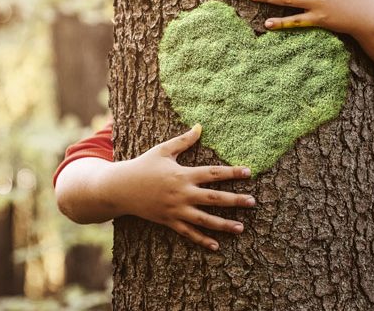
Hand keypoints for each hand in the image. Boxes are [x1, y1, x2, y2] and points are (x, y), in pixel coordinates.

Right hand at [116, 124, 255, 250]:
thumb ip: (184, 141)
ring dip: (223, 224)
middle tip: (253, 202)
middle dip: (235, 200)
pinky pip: (188, 233)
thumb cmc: (142, 166)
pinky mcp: (168, 221)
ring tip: (241, 228)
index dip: (232, 172)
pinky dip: (201, 240)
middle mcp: (182, 193)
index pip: (213, 173)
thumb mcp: (162, 150)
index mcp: (183, 174)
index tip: (248, 172)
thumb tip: (200, 126)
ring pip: (204, 219)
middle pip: (213, 198)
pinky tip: (216, 246)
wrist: (119, 188)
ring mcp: (175, 210)